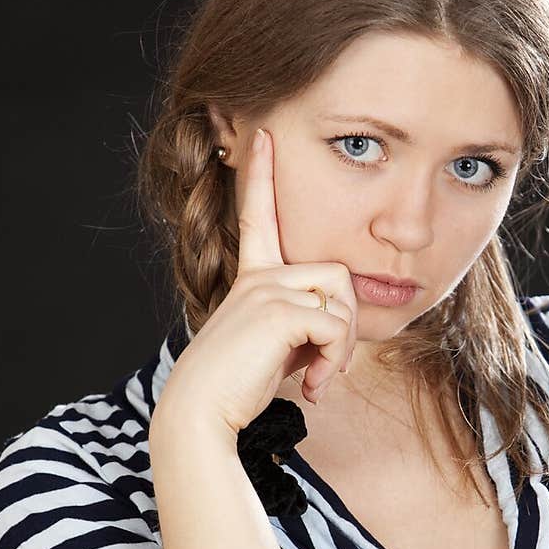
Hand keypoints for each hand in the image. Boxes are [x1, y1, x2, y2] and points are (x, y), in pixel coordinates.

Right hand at [153, 125, 358, 434]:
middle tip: (328, 367)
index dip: (261, 176)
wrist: (201, 413)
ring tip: (319, 379)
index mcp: (250, 279)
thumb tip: (339, 329)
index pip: (258, 217)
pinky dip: (336, 362)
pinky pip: (337, 327)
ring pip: (343, 299)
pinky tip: (312, 388)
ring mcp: (266, 289)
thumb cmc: (235, 390)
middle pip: (338, 273)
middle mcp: (257, 276)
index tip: (264, 135)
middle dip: (348, 325)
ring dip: (344, 346)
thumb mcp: (273, 349)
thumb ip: (301, 326)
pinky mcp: (279, 310)